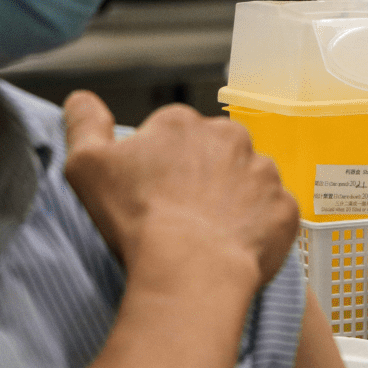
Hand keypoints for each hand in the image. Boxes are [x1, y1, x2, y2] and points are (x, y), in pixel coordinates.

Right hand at [62, 91, 298, 288]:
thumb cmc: (138, 219)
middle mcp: (230, 137)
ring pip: (249, 181)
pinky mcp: (286, 207)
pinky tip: (237, 245)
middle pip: (216, 153)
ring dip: (235, 200)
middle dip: (203, 177)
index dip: (162, 166)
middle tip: (184, 214)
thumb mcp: (87, 166)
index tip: (155, 193)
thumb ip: (85, 124)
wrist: (190, 268)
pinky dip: (259, 227)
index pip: (173, 135)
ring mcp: (264, 172)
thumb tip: (82, 100)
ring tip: (211, 233)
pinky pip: (273, 214)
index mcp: (182, 123)